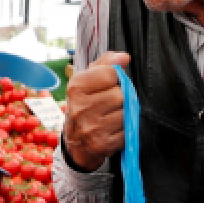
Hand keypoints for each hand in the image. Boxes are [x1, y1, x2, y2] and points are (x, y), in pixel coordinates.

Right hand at [63, 51, 129, 170]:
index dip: (115, 78)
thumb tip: (124, 57)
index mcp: (75, 87)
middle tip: (110, 104)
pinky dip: (124, 130)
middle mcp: (80, 108)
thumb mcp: (88, 80)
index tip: (108, 85)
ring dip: (124, 114)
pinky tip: (113, 129)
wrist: (76, 142)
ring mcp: (90, 128)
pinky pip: (127, 131)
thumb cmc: (85, 104)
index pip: (110, 73)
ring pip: (126, 113)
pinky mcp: (102, 144)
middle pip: (120, 95)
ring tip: (111, 116)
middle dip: (120, 98)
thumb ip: (107, 63)